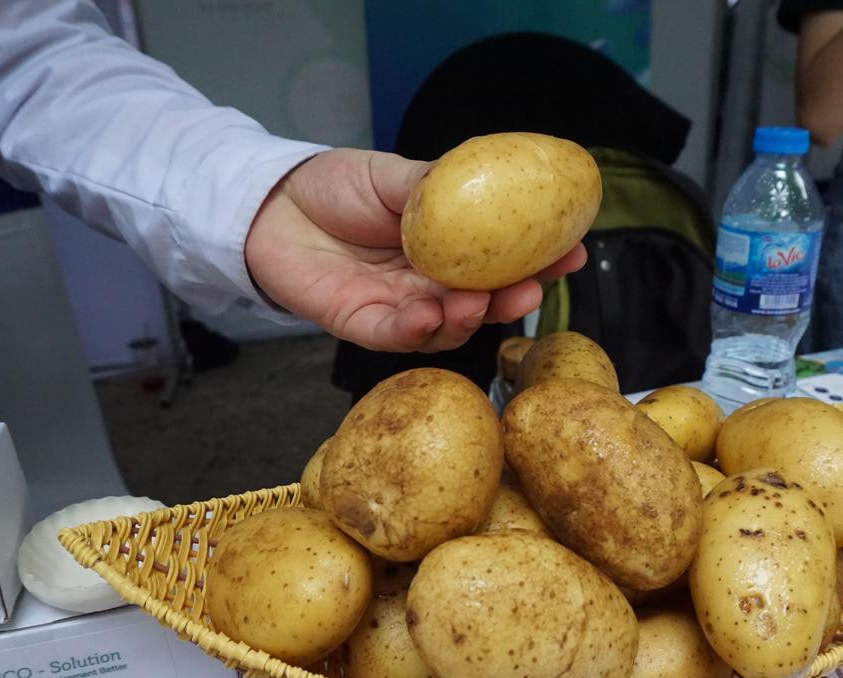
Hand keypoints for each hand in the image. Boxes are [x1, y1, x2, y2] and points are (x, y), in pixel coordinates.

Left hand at [243, 148, 587, 351]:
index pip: (503, 259)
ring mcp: (399, 308)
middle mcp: (430, 283)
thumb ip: (439, 185)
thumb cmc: (333, 187)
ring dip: (467, 318)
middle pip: (484, 301)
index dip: (539, 259)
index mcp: (446, 247)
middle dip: (514, 299)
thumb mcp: (397, 175)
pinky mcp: (363, 325)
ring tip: (477, 299)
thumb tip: (496, 184)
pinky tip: (427, 314)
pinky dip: (416, 330)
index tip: (572, 251)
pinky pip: (396, 337)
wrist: (270, 205)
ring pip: (446, 326)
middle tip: (532, 290)